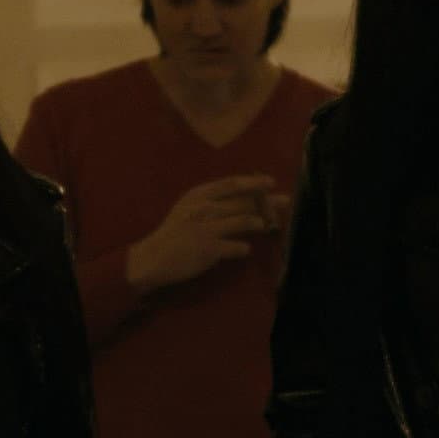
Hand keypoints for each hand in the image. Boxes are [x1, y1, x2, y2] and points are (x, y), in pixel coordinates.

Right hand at [126, 174, 280, 293]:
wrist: (155, 257)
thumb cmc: (176, 230)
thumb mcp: (189, 206)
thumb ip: (213, 200)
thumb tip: (246, 195)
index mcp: (199, 194)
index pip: (232, 183)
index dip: (254, 181)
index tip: (271, 182)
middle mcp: (204, 208)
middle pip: (243, 201)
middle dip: (266, 203)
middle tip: (283, 204)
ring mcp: (207, 228)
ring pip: (244, 221)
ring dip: (259, 223)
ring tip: (265, 226)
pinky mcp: (209, 249)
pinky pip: (237, 247)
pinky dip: (243, 248)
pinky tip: (244, 249)